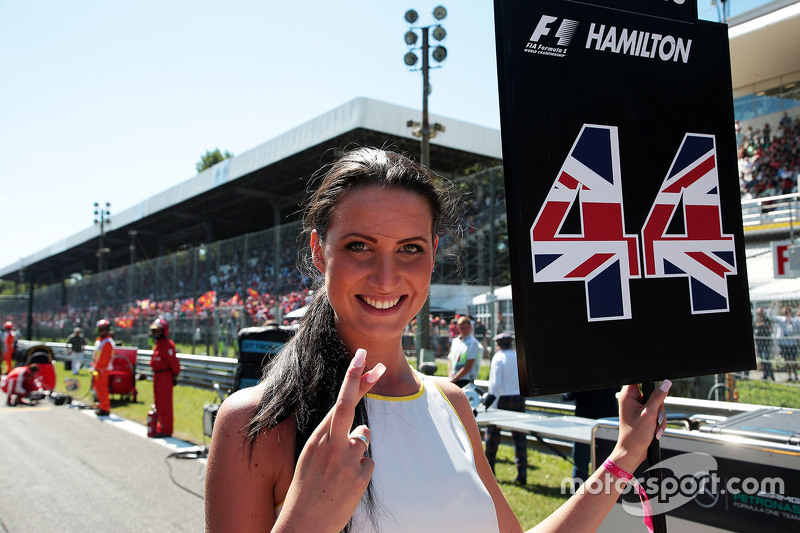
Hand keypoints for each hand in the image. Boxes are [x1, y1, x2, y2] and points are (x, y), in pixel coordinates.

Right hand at [275, 349, 384, 531]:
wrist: (303, 524)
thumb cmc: (306, 490)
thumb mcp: (312, 458)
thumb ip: (334, 440)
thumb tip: (363, 429)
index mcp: (317, 438)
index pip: (338, 402)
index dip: (352, 379)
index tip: (362, 358)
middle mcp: (331, 443)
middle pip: (351, 405)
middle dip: (363, 381)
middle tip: (378, 364)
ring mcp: (347, 458)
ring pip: (363, 440)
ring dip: (356, 454)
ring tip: (339, 476)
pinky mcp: (360, 475)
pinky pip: (368, 463)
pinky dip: (361, 473)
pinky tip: (346, 487)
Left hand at [609, 381, 670, 472]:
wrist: (633, 452)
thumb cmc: (635, 435)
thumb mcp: (649, 414)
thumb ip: (658, 397)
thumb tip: (666, 383)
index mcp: (628, 395)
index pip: (640, 379)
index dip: (650, 383)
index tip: (655, 394)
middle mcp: (632, 399)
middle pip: (653, 393)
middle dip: (658, 407)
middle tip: (654, 418)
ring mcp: (638, 407)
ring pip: (657, 404)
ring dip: (659, 417)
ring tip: (654, 427)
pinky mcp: (644, 414)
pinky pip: (657, 413)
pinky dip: (658, 421)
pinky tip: (655, 430)